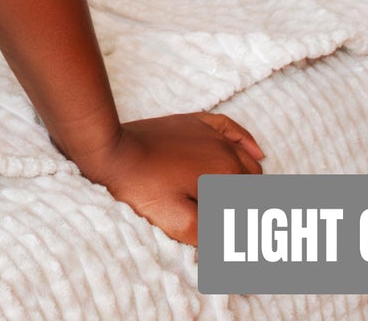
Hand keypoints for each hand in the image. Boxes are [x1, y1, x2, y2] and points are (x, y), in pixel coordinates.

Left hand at [63, 113, 264, 245]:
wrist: (110, 151)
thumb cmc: (142, 188)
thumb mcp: (180, 223)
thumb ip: (217, 236)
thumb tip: (242, 245)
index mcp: (226, 175)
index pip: (254, 204)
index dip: (252, 226)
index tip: (247, 245)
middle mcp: (225, 150)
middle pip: (254, 184)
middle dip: (251, 205)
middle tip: (239, 227)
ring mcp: (209, 133)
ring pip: (247, 160)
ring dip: (251, 181)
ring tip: (242, 205)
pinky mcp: (193, 123)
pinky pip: (230, 128)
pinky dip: (247, 143)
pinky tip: (256, 153)